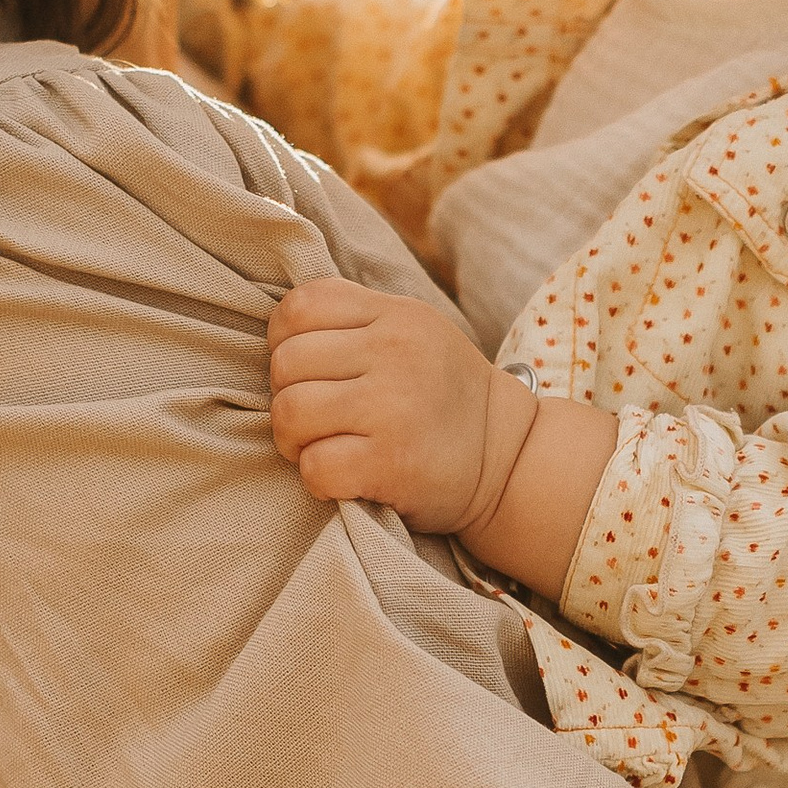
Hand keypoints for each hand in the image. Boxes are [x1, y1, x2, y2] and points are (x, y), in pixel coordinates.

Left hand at [268, 280, 531, 536]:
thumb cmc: (444, 396)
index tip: (310, 371)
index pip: (299, 309)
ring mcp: (393, 408)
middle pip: (286, 364)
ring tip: (322, 446)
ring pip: (290, 413)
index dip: (285, 342)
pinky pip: (315, 466)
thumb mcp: (416, 331)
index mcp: (398, 316)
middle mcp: (396, 353)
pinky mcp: (391, 463)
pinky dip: (317, 479)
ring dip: (294, 440)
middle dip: (287, 396)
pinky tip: (343, 477)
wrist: (509, 459)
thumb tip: (279, 329)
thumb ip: (358, 318)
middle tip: (316, 418)